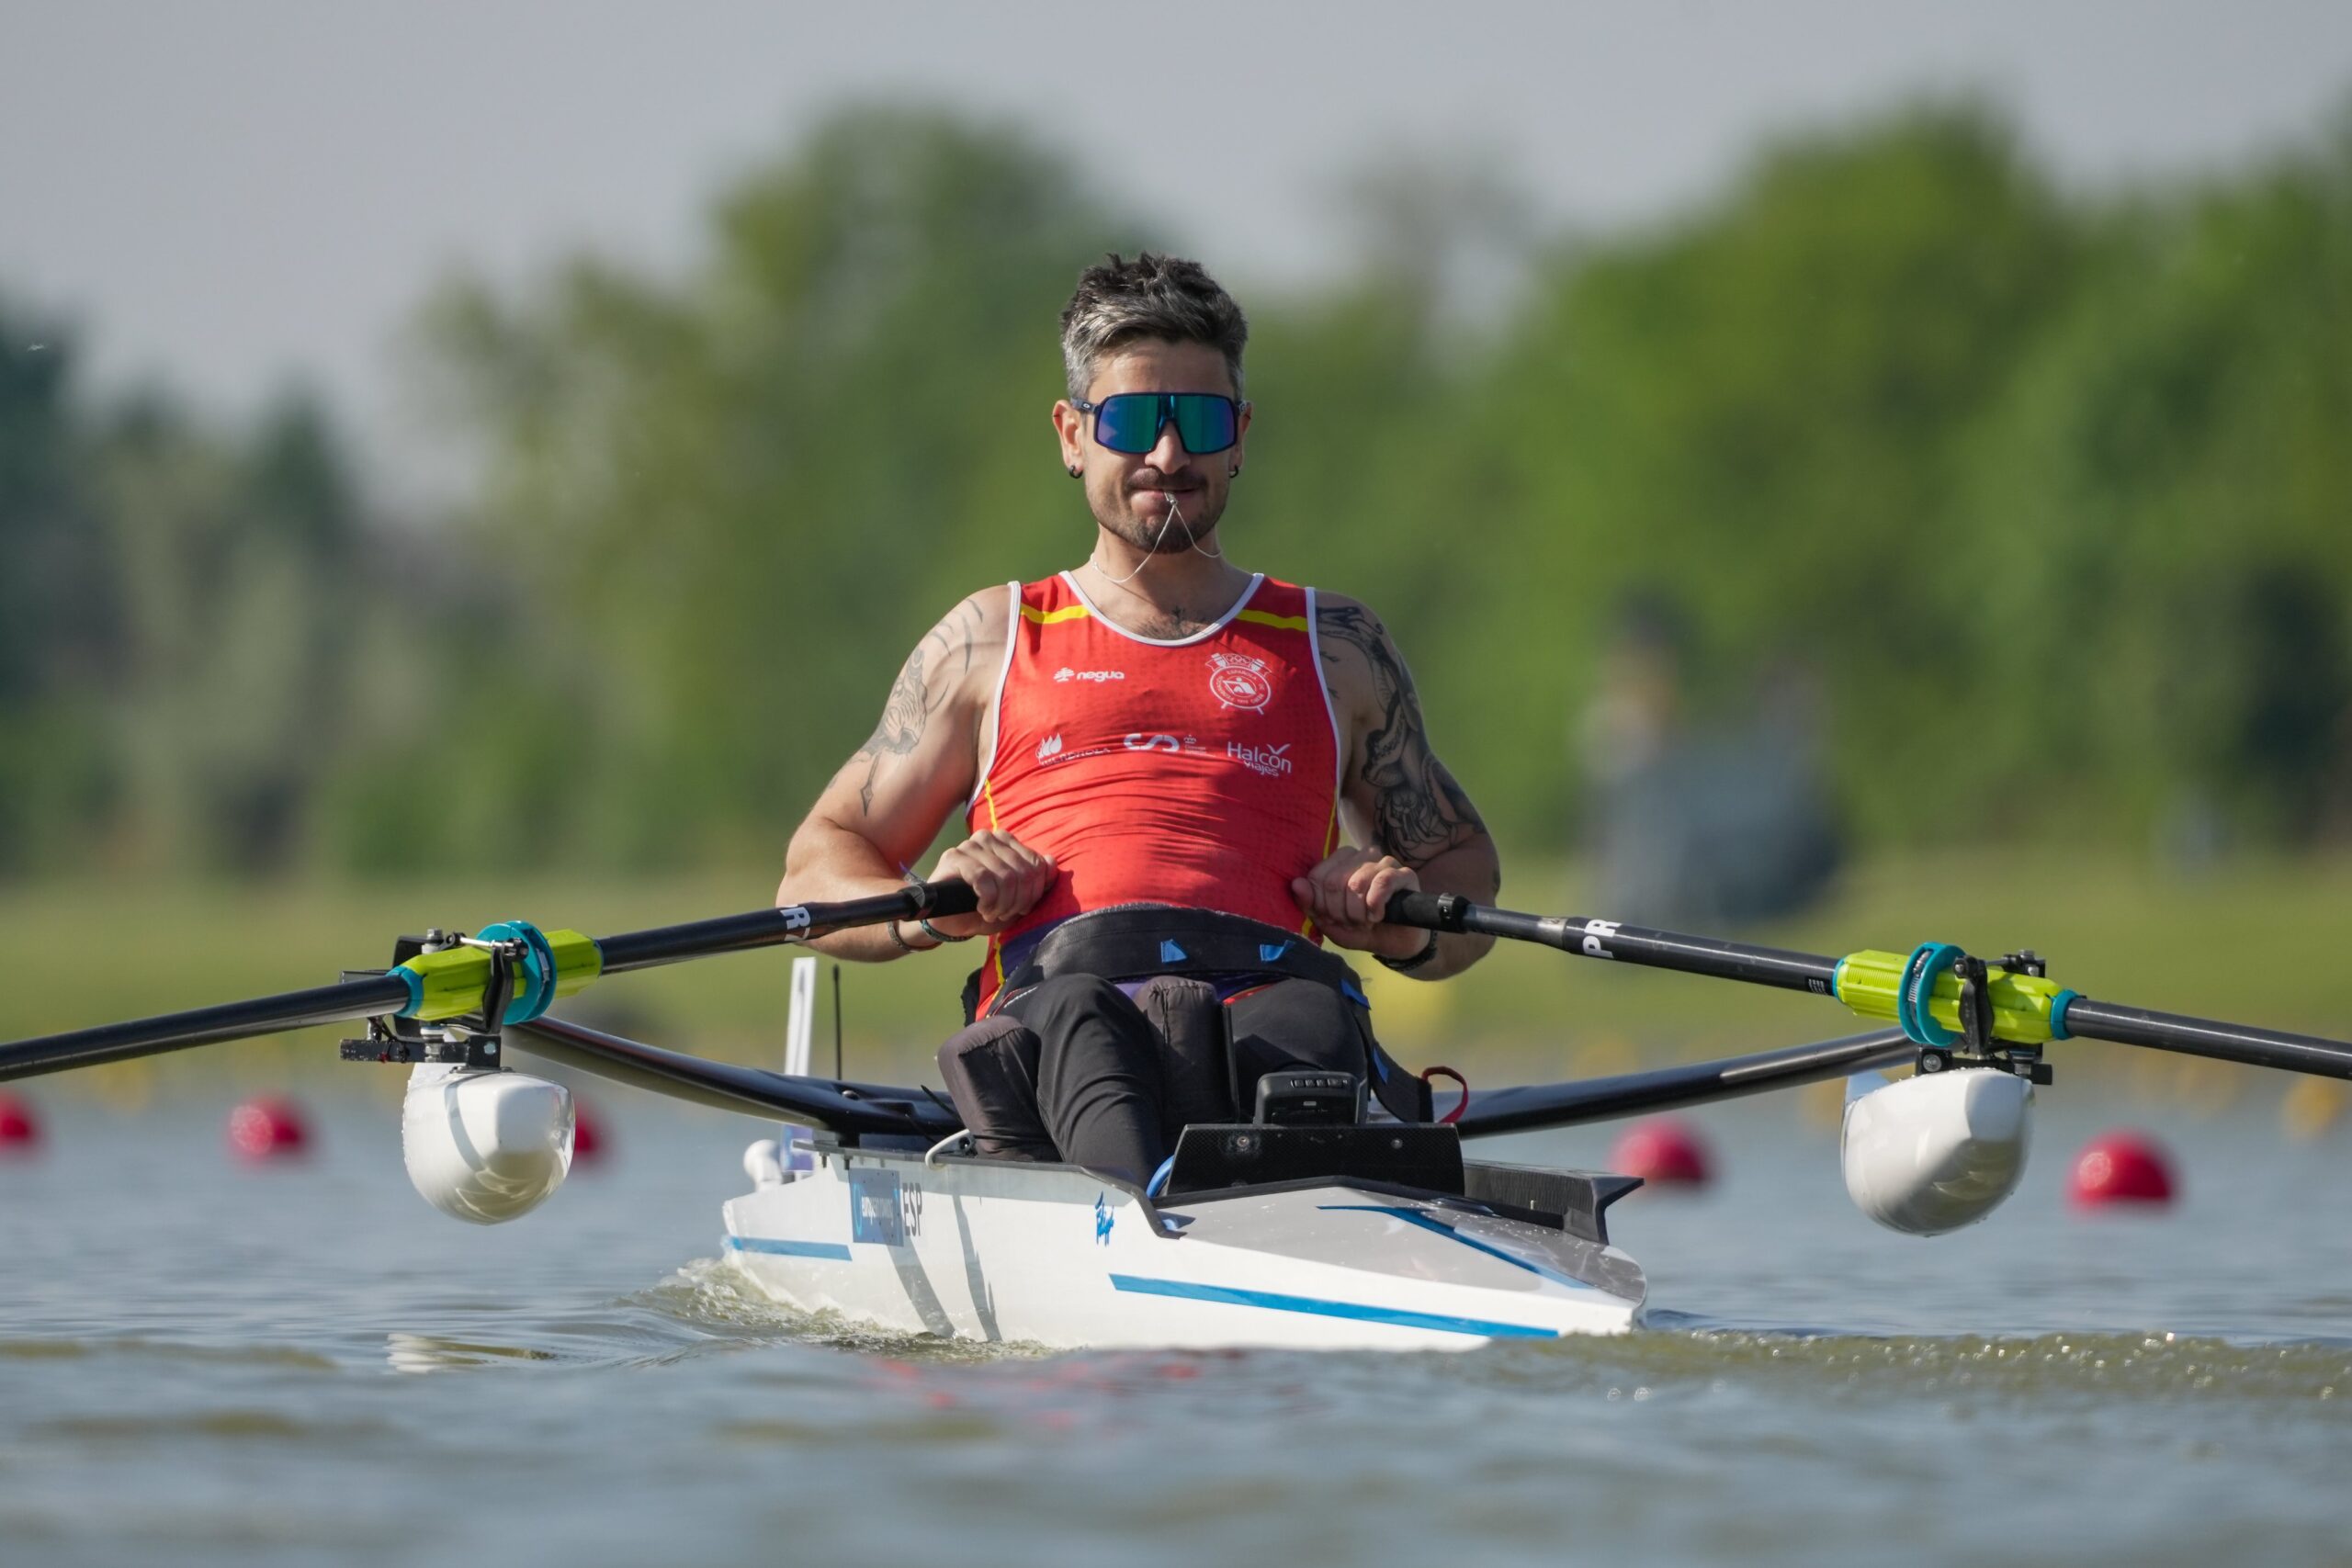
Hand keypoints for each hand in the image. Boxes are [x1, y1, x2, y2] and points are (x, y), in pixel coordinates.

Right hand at [928, 831, 1054, 937]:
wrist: (950, 921)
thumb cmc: (986, 907)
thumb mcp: (1018, 899)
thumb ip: (1037, 882)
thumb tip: (1051, 861)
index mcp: (1006, 841)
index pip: (1037, 864)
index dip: (1033, 893)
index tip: (1022, 909)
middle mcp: (989, 838)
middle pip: (1023, 872)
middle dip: (1018, 902)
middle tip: (1005, 913)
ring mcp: (970, 845)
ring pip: (1005, 877)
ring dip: (1002, 904)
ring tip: (992, 912)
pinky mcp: (954, 857)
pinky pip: (983, 879)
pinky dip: (988, 900)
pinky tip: (981, 908)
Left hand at [1291, 847, 1427, 959]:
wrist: (1394, 943)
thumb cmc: (1359, 928)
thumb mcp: (1329, 922)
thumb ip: (1310, 904)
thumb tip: (1296, 884)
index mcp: (1340, 861)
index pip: (1317, 877)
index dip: (1322, 905)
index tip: (1333, 919)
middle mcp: (1362, 855)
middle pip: (1335, 882)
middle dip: (1340, 912)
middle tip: (1352, 923)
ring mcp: (1385, 861)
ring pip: (1357, 883)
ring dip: (1358, 913)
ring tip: (1365, 922)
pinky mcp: (1404, 874)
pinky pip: (1382, 882)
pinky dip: (1375, 906)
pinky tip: (1378, 916)